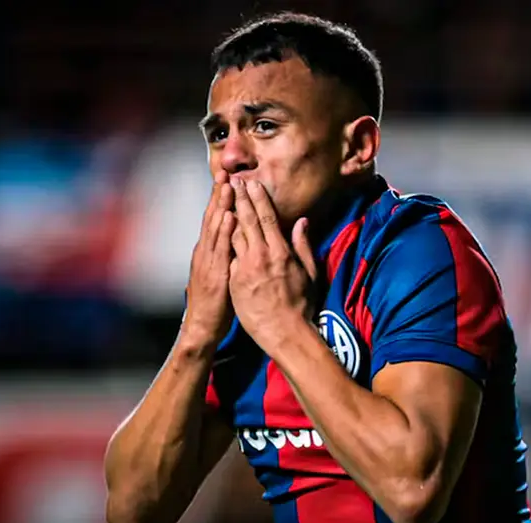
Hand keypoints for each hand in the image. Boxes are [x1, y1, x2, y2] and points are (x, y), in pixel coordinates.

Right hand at [181, 171, 237, 345]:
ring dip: (220, 206)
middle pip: (212, 218)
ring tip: (227, 186)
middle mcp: (205, 253)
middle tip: (224, 172)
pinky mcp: (213, 274)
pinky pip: (220, 249)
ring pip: (214, 229)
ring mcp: (208, 263)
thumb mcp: (221, 275)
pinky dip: (223, 232)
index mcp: (209, 252)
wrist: (203, 328)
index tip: (227, 180)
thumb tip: (234, 243)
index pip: (215, 220)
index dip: (220, 200)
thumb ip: (227, 257)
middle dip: (218, 195)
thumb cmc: (216, 305)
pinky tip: (228, 217)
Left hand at [228, 178, 319, 348]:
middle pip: (247, 221)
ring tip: (224, 200)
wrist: (284, 332)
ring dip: (228, 216)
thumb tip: (302, 222)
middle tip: (232, 182)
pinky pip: (228, 256)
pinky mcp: (234, 281)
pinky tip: (219, 230)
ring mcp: (245, 269)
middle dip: (239, 199)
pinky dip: (224, 241)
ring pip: (233, 236)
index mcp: (281, 252)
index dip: (258, 198)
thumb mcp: (310, 273)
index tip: (251, 183)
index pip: (267, 218)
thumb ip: (304, 245)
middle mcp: (262, 256)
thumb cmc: (301, 304)